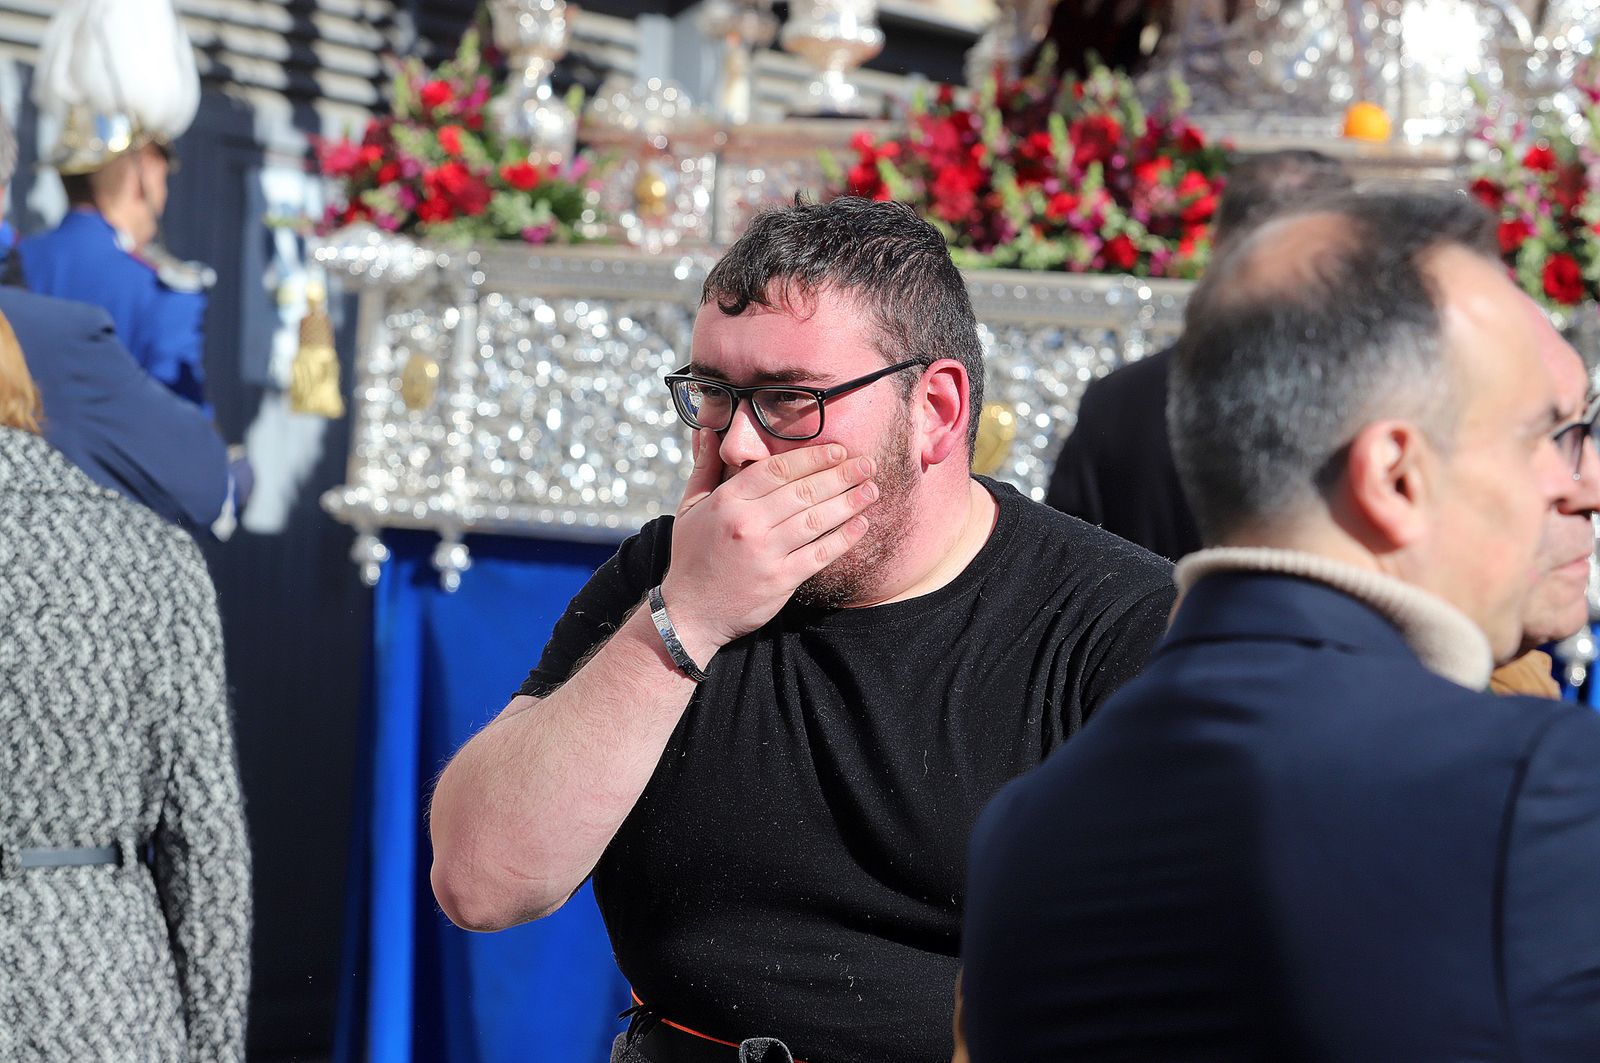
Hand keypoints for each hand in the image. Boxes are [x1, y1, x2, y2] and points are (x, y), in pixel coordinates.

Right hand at [659, 429, 877, 656]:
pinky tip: (861, 525)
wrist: (690, 613)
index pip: (778, 470)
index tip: (838, 450)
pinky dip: (844, 538)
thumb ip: (704, 469)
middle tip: (867, 464)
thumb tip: (708, 432)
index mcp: (727, 501)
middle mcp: (748, 523)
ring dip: (849, 502)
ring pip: (816, 519)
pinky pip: (819, 553)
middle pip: (803, 491)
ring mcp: (766, 553)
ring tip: (871, 489)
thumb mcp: (688, 508)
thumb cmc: (692, 556)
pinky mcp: (780, 580)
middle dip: (840, 475)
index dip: (812, 457)